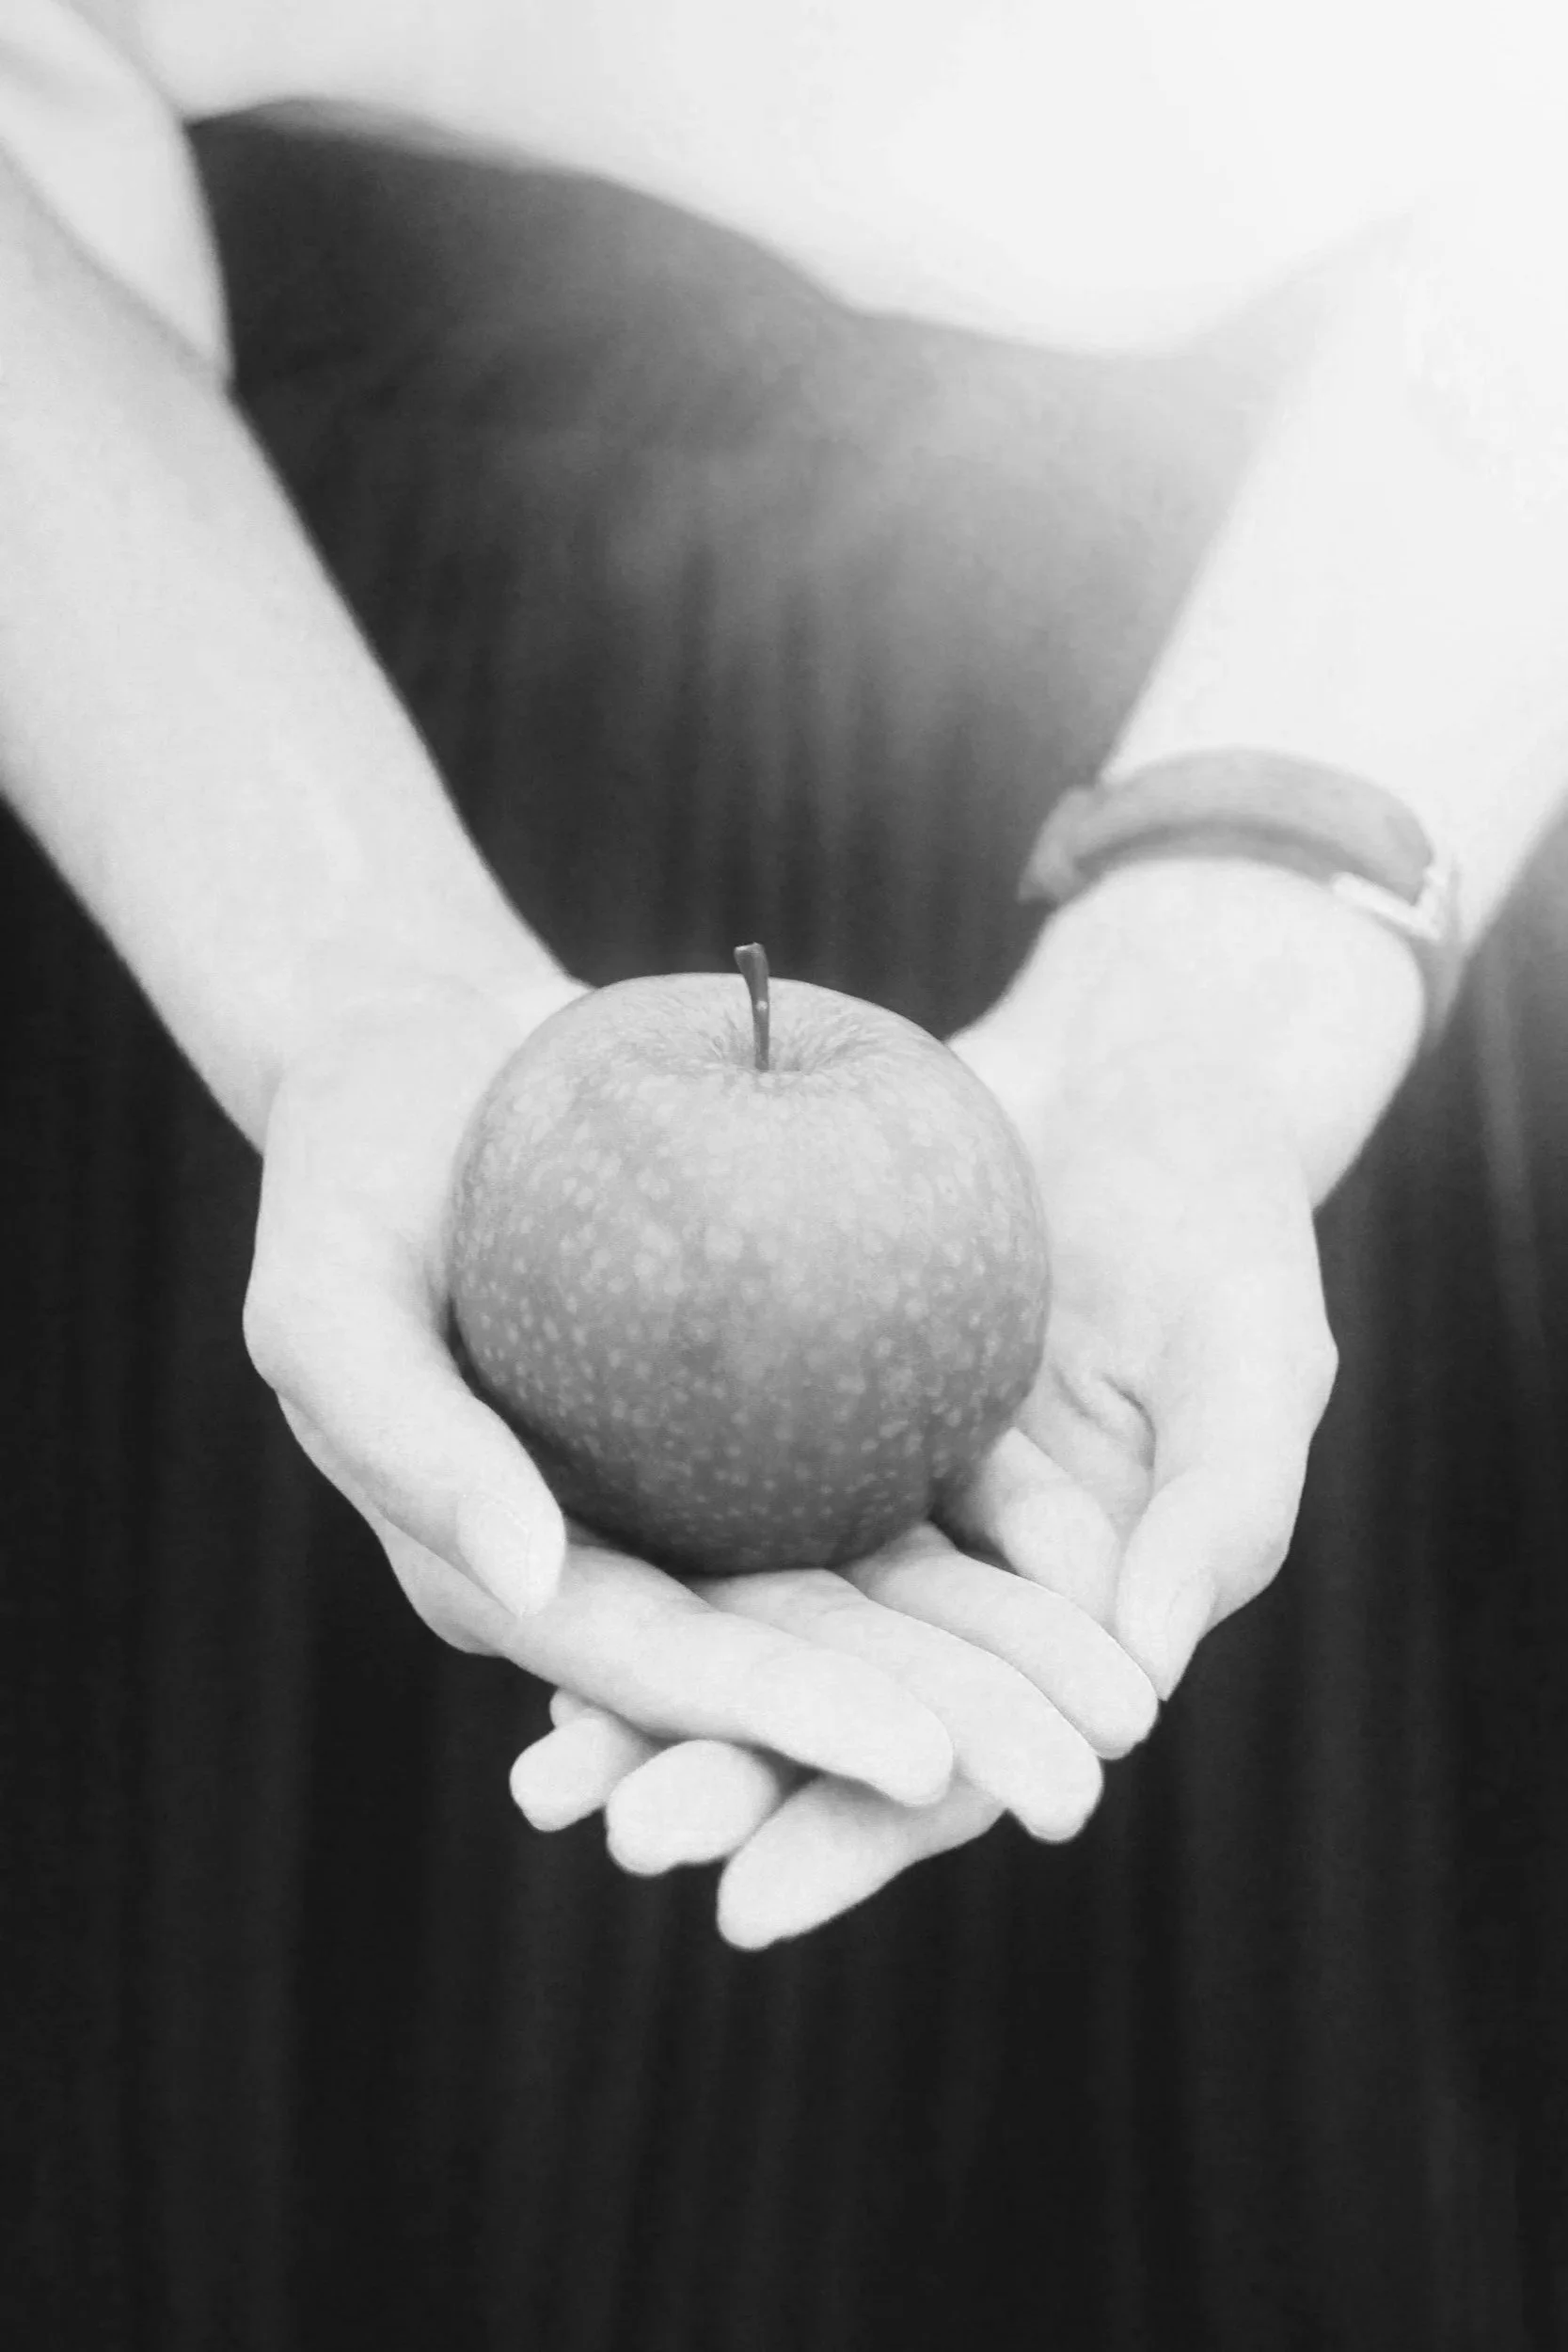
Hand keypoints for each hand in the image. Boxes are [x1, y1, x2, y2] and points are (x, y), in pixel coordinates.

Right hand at [241, 971, 1149, 1812]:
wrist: (428, 1060)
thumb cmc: (346, 1178)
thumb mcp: (323, 1300)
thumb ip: (409, 1444)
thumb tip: (530, 1591)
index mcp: (517, 1578)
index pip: (661, 1669)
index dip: (788, 1724)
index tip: (927, 1762)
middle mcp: (625, 1560)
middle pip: (789, 1659)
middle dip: (935, 1734)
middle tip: (1077, 1791)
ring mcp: (706, 1490)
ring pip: (866, 1589)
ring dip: (994, 1658)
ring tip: (1120, 1713)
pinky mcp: (773, 1407)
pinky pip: (892, 1469)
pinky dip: (990, 1522)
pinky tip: (1099, 1556)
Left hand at [514, 860, 1420, 1939]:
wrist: (1140, 1076)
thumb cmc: (1229, 1225)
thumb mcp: (1261, 1361)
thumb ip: (1223, 1517)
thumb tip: (1147, 1686)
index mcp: (1061, 1628)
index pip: (953, 1769)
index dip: (856, 1840)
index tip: (749, 1907)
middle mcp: (947, 1584)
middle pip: (824, 1716)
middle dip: (722, 1788)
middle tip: (619, 1839)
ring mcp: (867, 1496)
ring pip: (748, 1622)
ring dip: (649, 1707)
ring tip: (543, 1780)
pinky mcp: (801, 1405)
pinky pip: (708, 1493)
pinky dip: (630, 1547)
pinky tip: (533, 1590)